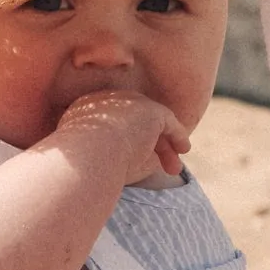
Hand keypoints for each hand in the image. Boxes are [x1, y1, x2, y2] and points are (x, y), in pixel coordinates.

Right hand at [56, 89, 190, 184]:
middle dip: (147, 142)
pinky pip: (168, 122)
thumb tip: (143, 161)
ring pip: (150, 122)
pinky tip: (183, 149)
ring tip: (173, 168)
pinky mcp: (150, 109)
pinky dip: (177, 135)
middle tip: (158, 164)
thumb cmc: (86, 165)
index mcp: (86, 111)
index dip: (127, 140)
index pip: (112, 122)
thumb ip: (115, 152)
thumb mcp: (95, 156)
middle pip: (132, 119)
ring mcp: (129, 102)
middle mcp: (106, 101)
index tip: (134, 158)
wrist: (88, 154)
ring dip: (163, 146)